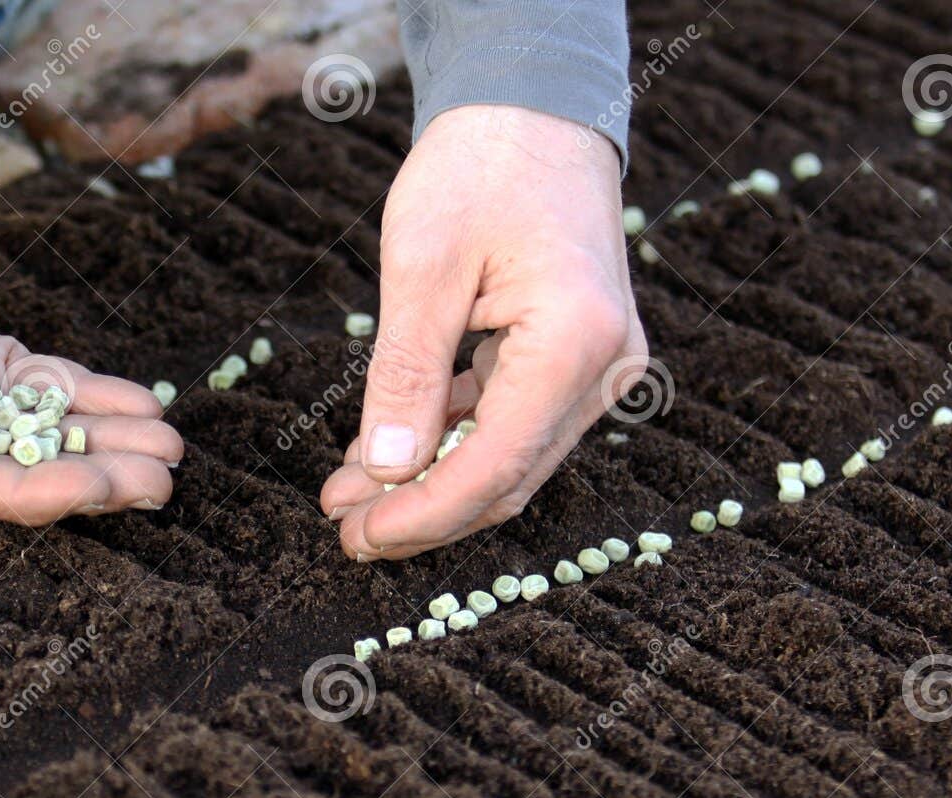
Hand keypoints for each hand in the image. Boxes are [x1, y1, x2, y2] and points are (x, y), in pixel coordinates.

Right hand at [0, 63, 181, 523]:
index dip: (25, 491)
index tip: (96, 486)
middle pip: (2, 467)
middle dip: (85, 478)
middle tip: (160, 480)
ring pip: (35, 434)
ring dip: (103, 444)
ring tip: (169, 446)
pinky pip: (48, 390)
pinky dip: (96, 400)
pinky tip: (145, 406)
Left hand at [318, 105, 646, 559]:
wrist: (535, 108)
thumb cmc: (479, 166)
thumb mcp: (422, 266)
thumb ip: (406, 375)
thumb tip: (386, 474)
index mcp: (573, 342)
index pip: (493, 467)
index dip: (421, 515)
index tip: (356, 534)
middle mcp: (605, 368)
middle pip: (508, 478)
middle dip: (423, 512)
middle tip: (346, 528)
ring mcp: (603, 368)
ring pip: (513, 460)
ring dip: (435, 484)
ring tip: (354, 494)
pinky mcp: (583, 360)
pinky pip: (518, 423)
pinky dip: (456, 442)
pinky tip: (395, 451)